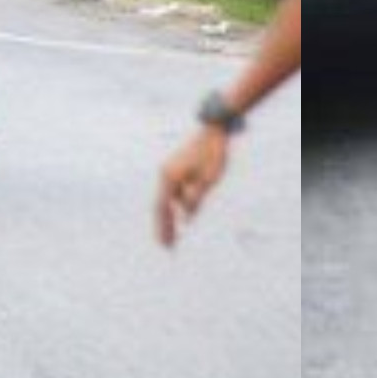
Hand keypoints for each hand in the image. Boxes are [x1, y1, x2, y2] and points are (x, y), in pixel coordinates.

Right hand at [155, 123, 231, 248]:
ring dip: (173, 216)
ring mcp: (169, 169)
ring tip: (176, 235)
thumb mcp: (207, 181)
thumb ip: (195, 201)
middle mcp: (165, 174)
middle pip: (162, 206)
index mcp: (169, 179)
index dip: (164, 229)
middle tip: (167, 247)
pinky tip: (186, 214)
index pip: (163, 210)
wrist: (215, 130)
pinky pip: (175, 190)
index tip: (166, 246)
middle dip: (164, 227)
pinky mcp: (176, 166)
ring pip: (170, 199)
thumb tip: (186, 218)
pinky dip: (179, 203)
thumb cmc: (213, 155)